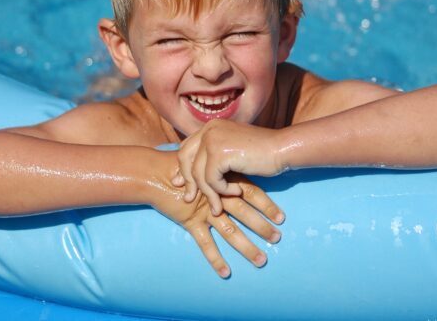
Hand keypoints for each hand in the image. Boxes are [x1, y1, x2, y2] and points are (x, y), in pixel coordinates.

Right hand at [149, 153, 283, 277]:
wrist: (154, 173)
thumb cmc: (181, 167)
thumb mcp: (205, 164)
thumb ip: (223, 170)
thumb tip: (245, 172)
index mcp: (223, 180)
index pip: (251, 192)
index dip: (266, 205)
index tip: (282, 217)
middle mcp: (217, 196)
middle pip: (244, 212)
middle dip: (262, 226)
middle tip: (277, 238)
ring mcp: (203, 210)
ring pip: (229, 230)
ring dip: (246, 246)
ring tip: (261, 260)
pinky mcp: (190, 221)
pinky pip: (205, 243)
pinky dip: (215, 258)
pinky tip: (226, 272)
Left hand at [172, 119, 284, 215]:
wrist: (283, 149)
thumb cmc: (262, 153)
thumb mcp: (232, 152)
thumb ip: (213, 158)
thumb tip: (189, 175)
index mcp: (211, 127)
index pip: (186, 148)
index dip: (182, 168)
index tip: (182, 185)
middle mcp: (209, 129)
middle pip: (184, 158)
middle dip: (187, 182)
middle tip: (189, 199)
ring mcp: (213, 139)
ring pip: (198, 174)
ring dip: (208, 194)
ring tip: (217, 207)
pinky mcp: (220, 153)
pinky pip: (211, 180)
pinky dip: (222, 191)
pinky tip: (237, 191)